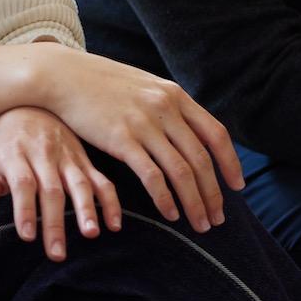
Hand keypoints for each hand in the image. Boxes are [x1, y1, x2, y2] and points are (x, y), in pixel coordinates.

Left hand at [0, 106, 121, 260]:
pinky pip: (101, 179)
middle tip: (57, 253)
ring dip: (86, 210)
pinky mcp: (84, 158)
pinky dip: (110, 201)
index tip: (27, 236)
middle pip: (51, 189)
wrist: (30, 102)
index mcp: (15, 153)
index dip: (25, 209)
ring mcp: (67, 155)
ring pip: (79, 183)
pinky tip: (113, 224)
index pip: (22, 183)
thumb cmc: (6, 142)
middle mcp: (43, 153)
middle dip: (54, 223)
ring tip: (90, 234)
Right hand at [34, 49, 241, 232]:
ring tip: (200, 224)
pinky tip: (171, 214)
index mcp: (174, 95)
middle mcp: (165, 108)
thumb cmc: (101, 83)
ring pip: (182, 171)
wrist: (63, 75)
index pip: (216, 134)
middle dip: (214, 194)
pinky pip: (152, 176)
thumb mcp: (143, 85)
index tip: (237, 187)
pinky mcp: (121, 139)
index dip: (230, 163)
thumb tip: (189, 132)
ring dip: (195, 203)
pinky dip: (166, 199)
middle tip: (218, 218)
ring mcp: (144, 123)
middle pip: (201, 159)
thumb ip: (167, 106)